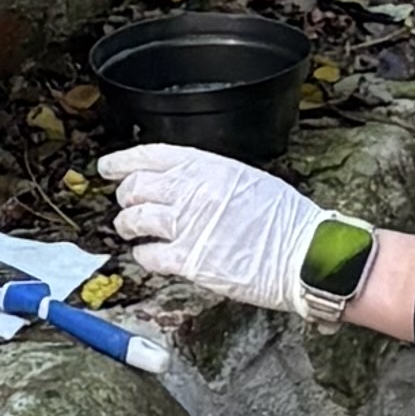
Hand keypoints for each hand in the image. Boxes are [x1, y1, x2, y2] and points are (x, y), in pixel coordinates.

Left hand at [111, 142, 363, 314]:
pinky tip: (150, 255)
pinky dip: (143, 255)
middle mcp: (194, 190)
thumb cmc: (285, 220)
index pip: (152, 156)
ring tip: (130, 230)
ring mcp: (189, 225)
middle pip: (136, 187)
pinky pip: (148, 255)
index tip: (109, 167)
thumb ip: (210, 177)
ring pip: (134, 219)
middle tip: (127, 205)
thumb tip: (183, 181)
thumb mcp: (247, 180)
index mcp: (209, 166)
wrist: (305, 253)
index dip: (123, 162)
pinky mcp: (190, 260)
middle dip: (126, 196)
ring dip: (128, 225)